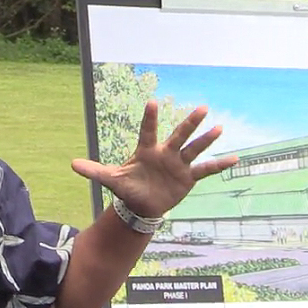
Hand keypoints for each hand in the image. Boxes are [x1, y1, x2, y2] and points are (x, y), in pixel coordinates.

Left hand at [71, 101, 237, 217]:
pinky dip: (219, 165)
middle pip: (178, 135)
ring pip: (194, 149)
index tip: (151, 102)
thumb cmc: (127, 188)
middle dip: (189, 123)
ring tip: (219, 127)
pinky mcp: (187, 177)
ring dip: (206, 139)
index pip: (147, 132)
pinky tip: (236, 158)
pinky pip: (206, 170)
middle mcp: (165, 154)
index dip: (149, 118)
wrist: (141, 205)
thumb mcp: (111, 179)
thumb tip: (71, 164)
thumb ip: (94, 170)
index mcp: (146, 151)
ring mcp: (178, 164)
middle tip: (202, 107)